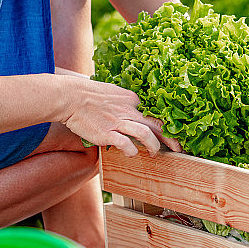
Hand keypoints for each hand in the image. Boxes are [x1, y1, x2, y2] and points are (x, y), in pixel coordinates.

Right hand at [60, 76, 181, 156]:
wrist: (69, 96)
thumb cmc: (87, 94)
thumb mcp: (112, 93)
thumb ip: (124, 102)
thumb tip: (131, 110)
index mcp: (132, 100)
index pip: (153, 113)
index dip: (163, 126)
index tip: (168, 135)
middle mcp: (129, 110)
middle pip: (157, 124)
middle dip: (171, 138)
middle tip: (179, 148)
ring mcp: (119, 122)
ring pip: (145, 133)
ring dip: (154, 145)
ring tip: (154, 153)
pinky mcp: (107, 132)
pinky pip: (126, 144)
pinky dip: (131, 151)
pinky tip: (131, 154)